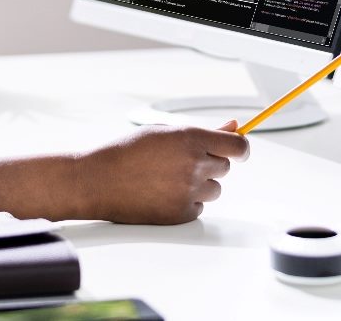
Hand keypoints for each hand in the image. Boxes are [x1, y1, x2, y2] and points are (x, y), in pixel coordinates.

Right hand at [81, 121, 248, 223]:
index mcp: (190, 138)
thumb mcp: (163, 132)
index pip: (237, 146)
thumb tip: (233, 126)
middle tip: (180, 161)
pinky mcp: (182, 213)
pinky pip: (199, 206)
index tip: (239, 150)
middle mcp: (194, 164)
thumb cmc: (127, 152)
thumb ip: (203, 131)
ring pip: (214, 188)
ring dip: (200, 183)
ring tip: (168, 178)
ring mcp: (189, 191)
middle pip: (225, 167)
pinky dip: (187, 201)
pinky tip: (163, 193)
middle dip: (209, 163)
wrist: (99, 180)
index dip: (241, 147)